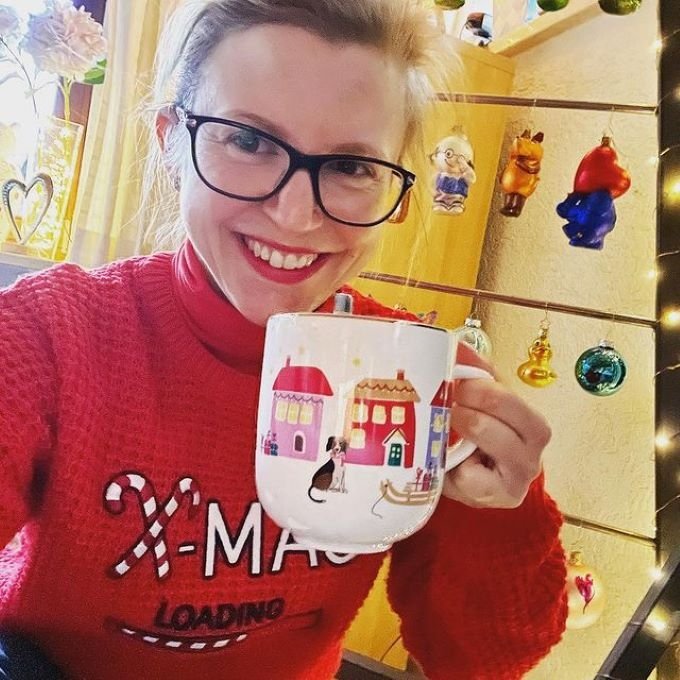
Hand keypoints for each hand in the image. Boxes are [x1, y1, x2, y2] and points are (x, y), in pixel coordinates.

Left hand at [443, 343, 550, 508]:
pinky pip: (470, 476)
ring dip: (462, 423)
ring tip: (446, 418)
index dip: (477, 385)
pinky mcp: (496, 498)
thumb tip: (458, 345)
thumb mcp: (485, 406)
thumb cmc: (485, 442)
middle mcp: (533, 453)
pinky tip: (450, 460)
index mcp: (533, 425)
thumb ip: (477, 374)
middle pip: (501, 413)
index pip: (508, 397)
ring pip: (489, 438)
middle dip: (470, 398)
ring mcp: (517, 478)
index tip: (454, 377)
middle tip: (448, 394)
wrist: (484, 487)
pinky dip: (455, 465)